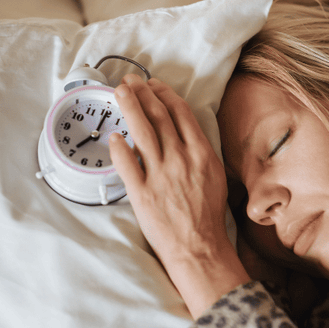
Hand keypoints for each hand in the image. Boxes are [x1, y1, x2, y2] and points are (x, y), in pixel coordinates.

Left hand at [109, 74, 249, 316]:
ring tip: (119, 92)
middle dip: (143, 93)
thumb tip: (184, 133)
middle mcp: (181, 159)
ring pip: (142, 132)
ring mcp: (160, 175)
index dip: (164, 94)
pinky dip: (119, 148)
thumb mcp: (215, 176)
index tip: (154, 84)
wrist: (200, 247)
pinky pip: (127, 165)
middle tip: (130, 81)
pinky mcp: (142, 193)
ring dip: (129, 107)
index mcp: (201, 153)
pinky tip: (113, 136)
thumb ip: (201, 152)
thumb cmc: (209, 214)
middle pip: (159, 116)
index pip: (180, 113)